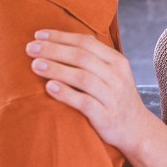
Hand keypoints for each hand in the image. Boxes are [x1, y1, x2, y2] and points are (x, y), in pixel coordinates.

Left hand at [26, 30, 152, 153]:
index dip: (60, 37)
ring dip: (56, 69)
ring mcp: (112, 97)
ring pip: (82, 77)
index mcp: (117, 61)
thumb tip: (61, 39)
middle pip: (82, 57)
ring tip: (35, 65)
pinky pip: (84, 102)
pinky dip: (66, 94)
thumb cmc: (115, 98)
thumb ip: (93, 58)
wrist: (137, 130)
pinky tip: (49, 88)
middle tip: (30, 49)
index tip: (38, 36)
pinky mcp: (106, 117)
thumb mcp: (112, 74)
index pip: (86, 42)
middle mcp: (116, 77)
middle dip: (53, 50)